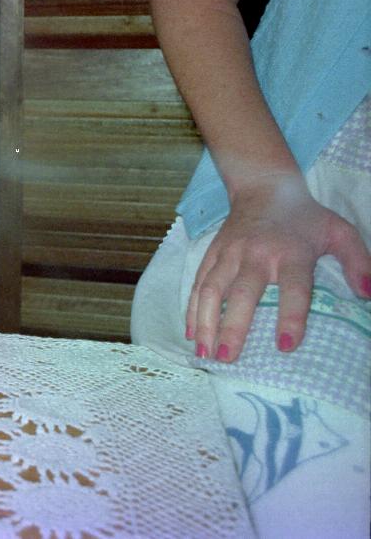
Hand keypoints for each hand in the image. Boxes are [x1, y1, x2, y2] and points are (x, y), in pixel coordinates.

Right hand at [189, 173, 370, 362]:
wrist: (263, 186)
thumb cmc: (305, 217)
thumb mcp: (339, 232)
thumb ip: (358, 261)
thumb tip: (369, 295)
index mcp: (290, 252)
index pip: (293, 288)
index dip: (290, 316)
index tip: (285, 345)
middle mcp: (256, 254)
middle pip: (241, 294)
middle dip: (232, 327)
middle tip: (227, 358)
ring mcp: (229, 253)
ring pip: (211, 290)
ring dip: (205, 322)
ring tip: (204, 352)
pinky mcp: (212, 253)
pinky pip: (198, 282)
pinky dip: (192, 308)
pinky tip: (192, 331)